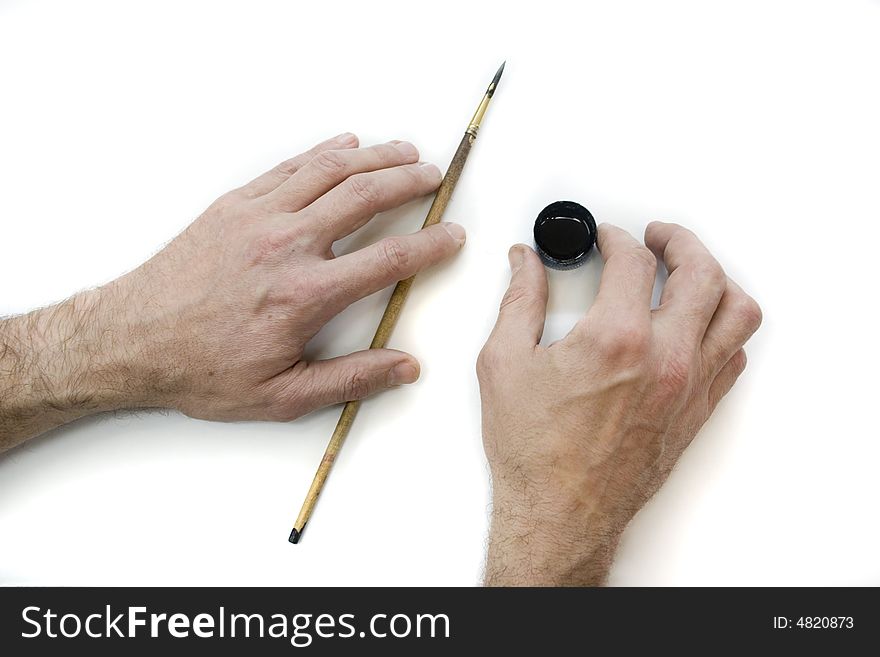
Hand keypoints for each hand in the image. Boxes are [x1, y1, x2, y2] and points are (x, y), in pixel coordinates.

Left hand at [0, 133, 464, 448]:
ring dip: (375, 157)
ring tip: (404, 151)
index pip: (390, 258)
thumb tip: (404, 366)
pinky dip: (323, 152)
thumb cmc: (202, 370)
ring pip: (330, 171)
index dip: (432, 244)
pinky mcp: (234, 205)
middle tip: (435, 177)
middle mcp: (287, 245)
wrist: (131, 341)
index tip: (453, 236)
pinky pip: (289, 167)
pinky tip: (344, 146)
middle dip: (410, 181)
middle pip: (366, 196)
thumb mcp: (282, 395)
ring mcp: (258, 217)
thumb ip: (351, 379)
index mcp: (306, 294)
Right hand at [477, 222, 760, 584]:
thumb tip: (525, 264)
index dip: (616, 237)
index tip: (604, 237)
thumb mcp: (505, 362)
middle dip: (680, 241)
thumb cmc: (534, 451)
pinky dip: (722, 328)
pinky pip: (734, 355)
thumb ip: (519, 301)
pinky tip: (698, 324)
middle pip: (702, 272)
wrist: (560, 513)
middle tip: (658, 237)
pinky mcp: (696, 411)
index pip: (634, 260)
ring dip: (717, 279)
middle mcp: (665, 359)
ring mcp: (689, 386)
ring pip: (736, 312)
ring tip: (691, 272)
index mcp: (617, 339)